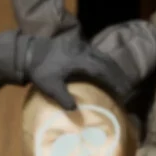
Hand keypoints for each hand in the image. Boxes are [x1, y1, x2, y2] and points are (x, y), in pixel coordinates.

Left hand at [18, 30, 135, 109]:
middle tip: (126, 87)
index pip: (102, 71)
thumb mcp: (49, 86)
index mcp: (79, 61)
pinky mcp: (77, 45)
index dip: (114, 81)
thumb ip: (63, 98)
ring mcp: (81, 46)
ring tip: (120, 79)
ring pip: (102, 56)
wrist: (29, 51)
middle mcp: (83, 51)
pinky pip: (95, 52)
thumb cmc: (39, 70)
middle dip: (117, 74)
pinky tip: (104, 69)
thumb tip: (76, 111)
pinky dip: (103, 61)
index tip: (122, 92)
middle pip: (106, 62)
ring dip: (112, 67)